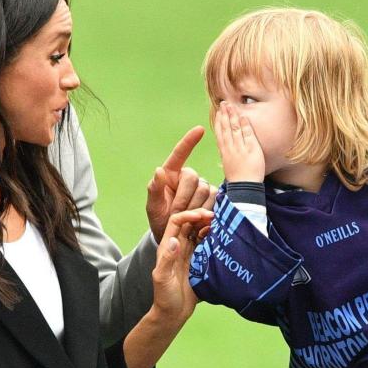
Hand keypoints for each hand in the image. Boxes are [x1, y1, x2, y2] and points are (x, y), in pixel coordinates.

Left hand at [146, 127, 214, 241]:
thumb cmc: (160, 220)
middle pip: (193, 178)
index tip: (200, 129)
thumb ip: (155, 189)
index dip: (189, 141)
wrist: (175, 237)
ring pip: (205, 190)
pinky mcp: (214, 198)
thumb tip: (159, 170)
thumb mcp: (153, 207)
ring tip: (186, 218)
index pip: (180, 154)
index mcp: (171, 174)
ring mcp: (203, 187)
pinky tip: (198, 218)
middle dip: (183, 198)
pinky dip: (206, 210)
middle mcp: (188, 177)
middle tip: (176, 214)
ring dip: (194, 207)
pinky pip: (214, 199)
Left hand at [150, 208, 214, 325]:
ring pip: (198, 231)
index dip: (189, 214)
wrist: (174, 313)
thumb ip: (168, 259)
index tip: (203, 215)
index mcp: (167, 247)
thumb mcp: (163, 278)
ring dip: (208, 225)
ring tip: (220, 223)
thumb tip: (175, 240)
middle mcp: (178, 246)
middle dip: (201, 216)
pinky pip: (206, 243)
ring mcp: (189, 253)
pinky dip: (213, 236)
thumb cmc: (165, 297)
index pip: (176, 221)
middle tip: (216, 216)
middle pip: (189, 223)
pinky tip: (221, 236)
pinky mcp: (199, 260)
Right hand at [214, 102, 264, 182]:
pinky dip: (245, 125)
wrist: (244, 190)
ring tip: (231, 105)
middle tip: (223, 103)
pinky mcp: (251, 150)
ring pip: (235, 128)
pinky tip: (243, 116)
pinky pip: (247, 134)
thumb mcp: (229, 167)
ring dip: (233, 116)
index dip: (218, 122)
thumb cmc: (239, 182)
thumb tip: (226, 151)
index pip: (220, 134)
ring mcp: (240, 149)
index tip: (218, 112)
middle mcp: (230, 149)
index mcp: (224, 153)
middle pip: (226, 128)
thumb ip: (228, 157)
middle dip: (224, 115)